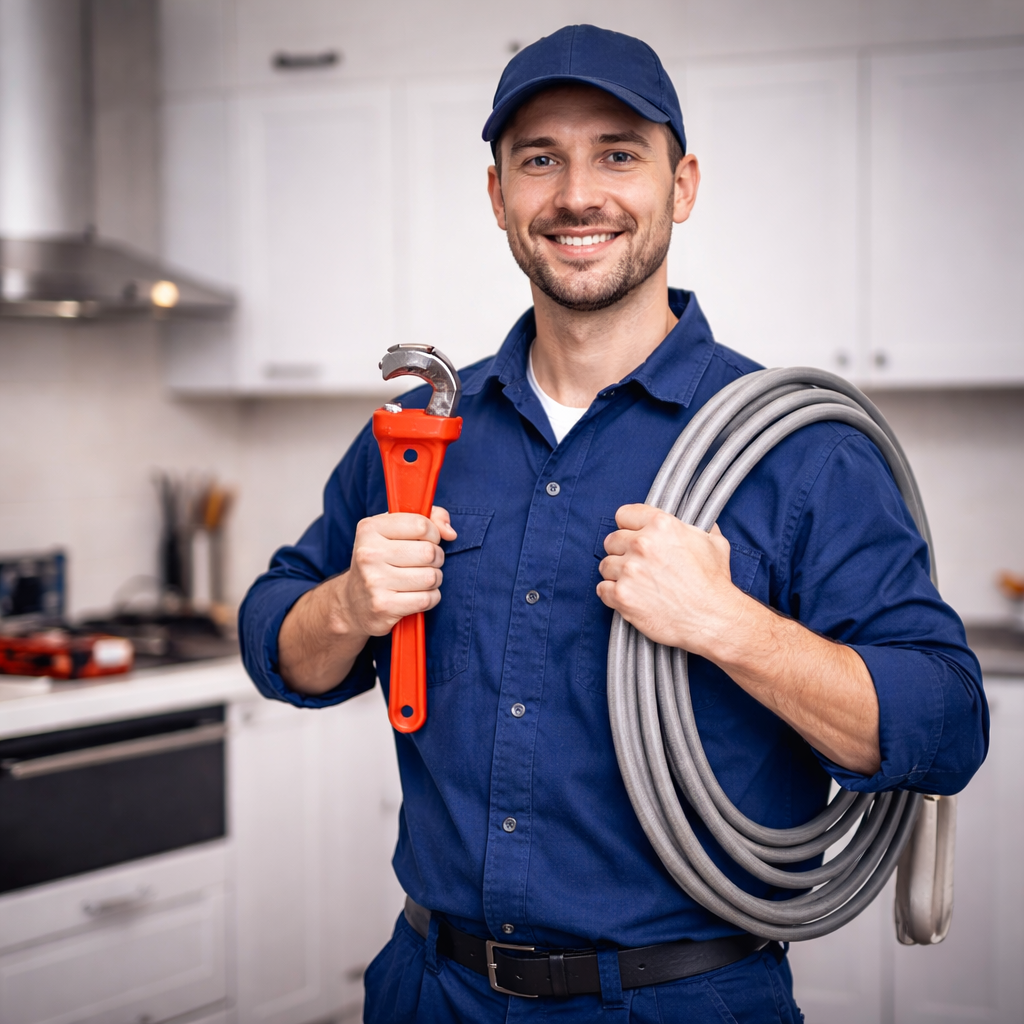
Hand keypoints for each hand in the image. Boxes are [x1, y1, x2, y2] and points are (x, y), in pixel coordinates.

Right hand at [337, 506, 456, 636]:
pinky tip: (416, 595)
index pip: (421, 525)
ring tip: (420, 579)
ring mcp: (374, 581)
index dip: (433, 534)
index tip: (426, 540)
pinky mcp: (383, 606)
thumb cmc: (382, 560)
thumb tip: (450, 533)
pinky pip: (427, 599)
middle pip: (429, 552)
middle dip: (436, 558)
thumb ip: (429, 518)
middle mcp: (369, 554)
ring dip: (434, 579)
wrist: (352, 603)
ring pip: (431, 577)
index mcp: (370, 529)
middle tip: (424, 563)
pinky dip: (430, 598)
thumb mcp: (395, 530)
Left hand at [597, 504, 743, 656]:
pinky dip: (612, 594)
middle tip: (638, 565)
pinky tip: (629, 596)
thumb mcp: (714, 542)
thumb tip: (694, 522)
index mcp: (661, 525)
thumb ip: (696, 527)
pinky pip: (602, 589)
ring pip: (606, 565)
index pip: (624, 515)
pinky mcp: (622, 595)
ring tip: (635, 583)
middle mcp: (642, 544)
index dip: (629, 527)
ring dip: (617, 574)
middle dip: (622, 552)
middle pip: (612, 540)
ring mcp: (629, 570)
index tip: (634, 536)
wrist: (713, 618)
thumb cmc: (714, 583)